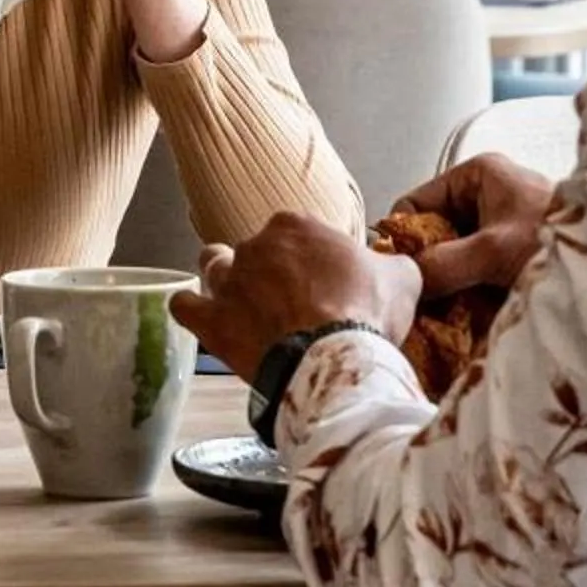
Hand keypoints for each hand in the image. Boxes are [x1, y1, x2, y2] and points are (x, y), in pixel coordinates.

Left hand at [171, 211, 421, 375]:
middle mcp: (255, 244)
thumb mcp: (402, 279)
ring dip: (225, 281)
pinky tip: (207, 320)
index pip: (296, 231)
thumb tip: (397, 266)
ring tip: (244, 303)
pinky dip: (193, 310)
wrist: (331, 360)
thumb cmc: (365, 314)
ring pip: (213, 267)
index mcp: (296, 225)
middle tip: (292, 302)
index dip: (309, 257)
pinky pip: (184, 305)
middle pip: (256, 250)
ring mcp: (228, 282)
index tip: (323, 281)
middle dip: (269, 271)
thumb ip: (394, 264)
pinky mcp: (211, 320)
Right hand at [395, 150, 556, 296]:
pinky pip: (474, 270)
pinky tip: (463, 313)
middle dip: (428, 266)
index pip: (416, 203)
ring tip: (442, 312)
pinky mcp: (511, 252)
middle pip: (433, 233)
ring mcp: (498, 224)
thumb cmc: (561, 238)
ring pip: (453, 254)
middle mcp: (485, 195)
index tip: (397, 276)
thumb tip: (404, 282)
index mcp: (478, 174)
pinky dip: (467, 291)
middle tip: (420, 301)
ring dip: (448, 283)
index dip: (402, 239)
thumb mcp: (494, 251)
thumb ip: (444, 264)